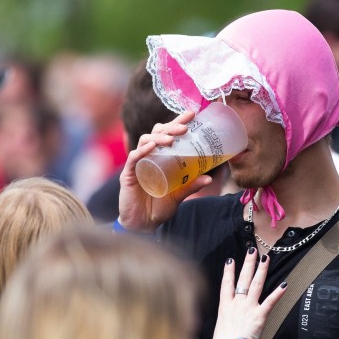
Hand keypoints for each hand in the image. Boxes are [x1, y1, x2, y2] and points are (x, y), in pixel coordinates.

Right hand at [117, 110, 211, 231]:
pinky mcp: (128, 174)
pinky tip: (152, 146)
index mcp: (161, 158)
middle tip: (185, 127)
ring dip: (159, 137)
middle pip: (157, 133)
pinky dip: (142, 150)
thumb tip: (209, 177)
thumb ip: (191, 186)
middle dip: (171, 127)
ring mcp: (138, 164)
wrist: (142, 225)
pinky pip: (134, 158)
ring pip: (146, 141)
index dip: (178, 122)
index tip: (192, 113)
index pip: (168, 134)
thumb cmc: (158, 208)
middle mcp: (149, 156)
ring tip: (172, 139)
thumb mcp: (178, 196)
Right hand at [211, 248, 286, 338]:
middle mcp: (237, 303)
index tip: (231, 260)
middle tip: (252, 250)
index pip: (226, 284)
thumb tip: (224, 324)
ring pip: (256, 284)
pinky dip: (278, 293)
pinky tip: (285, 284)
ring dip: (261, 270)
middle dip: (248, 263)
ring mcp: (249, 307)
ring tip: (266, 258)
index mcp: (225, 306)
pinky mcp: (260, 315)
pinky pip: (270, 302)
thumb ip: (223, 322)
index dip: (228, 272)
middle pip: (243, 279)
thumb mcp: (218, 329)